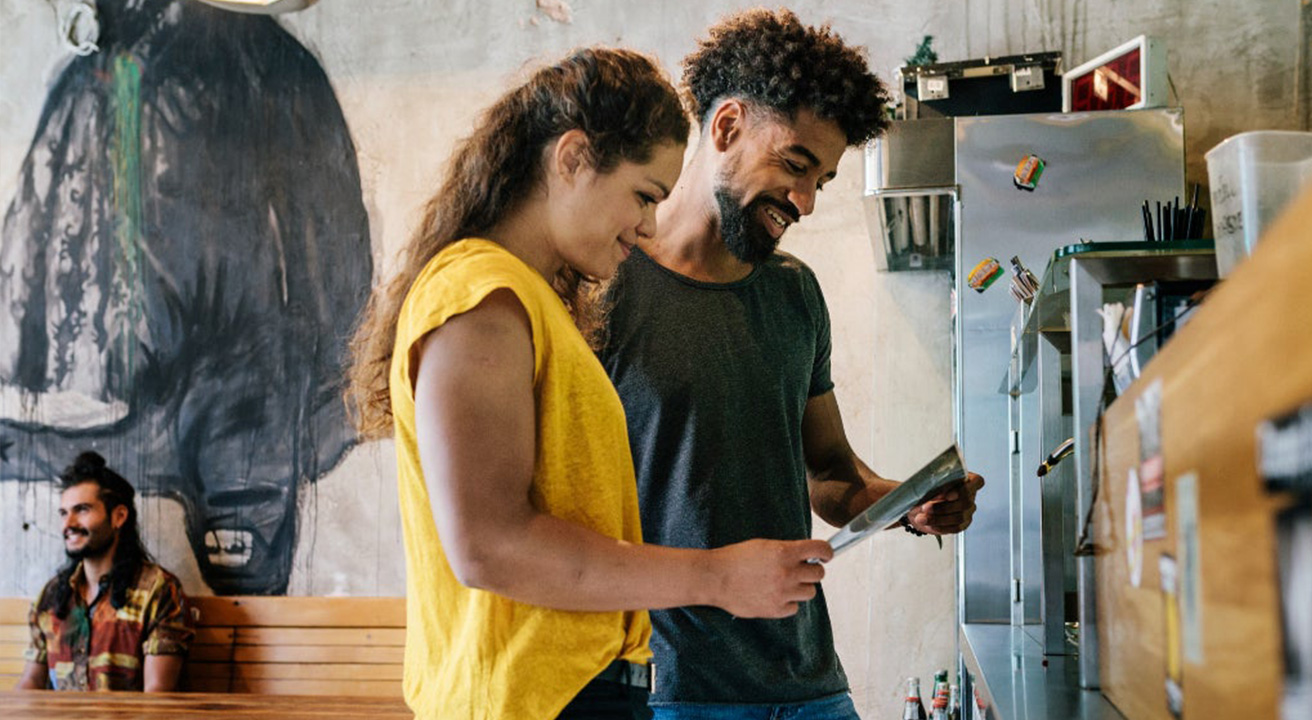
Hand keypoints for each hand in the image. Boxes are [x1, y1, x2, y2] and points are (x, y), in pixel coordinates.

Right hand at [707, 538, 833, 618]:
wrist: (715, 578)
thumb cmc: (735, 559)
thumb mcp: (763, 545)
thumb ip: (786, 551)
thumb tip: (807, 557)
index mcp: (784, 552)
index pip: (820, 550)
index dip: (826, 552)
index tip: (826, 555)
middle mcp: (787, 573)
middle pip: (819, 574)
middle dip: (812, 571)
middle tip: (801, 570)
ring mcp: (782, 593)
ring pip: (810, 592)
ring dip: (801, 587)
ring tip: (785, 584)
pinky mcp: (775, 609)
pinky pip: (794, 608)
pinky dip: (788, 602)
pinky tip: (774, 595)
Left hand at [907, 472, 983, 534]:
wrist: (923, 503)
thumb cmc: (930, 488)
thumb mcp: (931, 482)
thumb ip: (934, 484)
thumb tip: (929, 490)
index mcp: (968, 480)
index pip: (977, 482)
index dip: (965, 489)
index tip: (947, 495)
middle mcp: (971, 496)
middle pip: (965, 502)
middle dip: (943, 506)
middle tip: (925, 508)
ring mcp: (968, 511)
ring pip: (959, 517)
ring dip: (938, 519)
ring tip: (921, 518)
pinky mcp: (963, 524)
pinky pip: (955, 528)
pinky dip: (940, 527)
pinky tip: (929, 524)